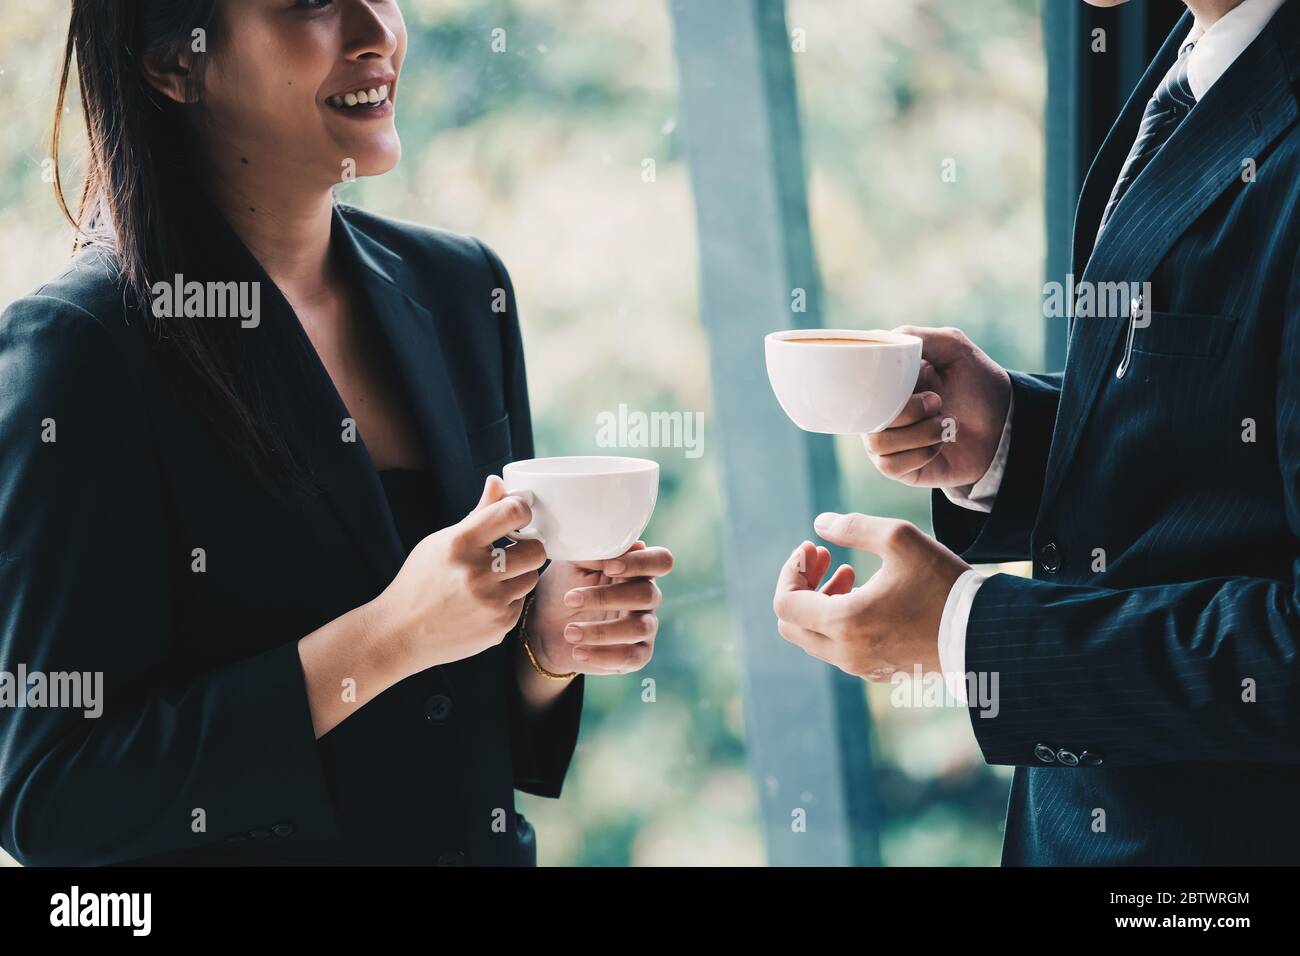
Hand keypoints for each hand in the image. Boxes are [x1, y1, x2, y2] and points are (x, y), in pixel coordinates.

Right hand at [367, 475, 544, 676]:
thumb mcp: (442, 541)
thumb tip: (498, 482)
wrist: (401, 633)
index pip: (512, 513)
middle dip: (528, 547)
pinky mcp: (499, 626)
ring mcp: (491, 603)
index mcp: (461, 543)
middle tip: (514, 550)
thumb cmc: (420, 581)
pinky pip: (520, 602)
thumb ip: (477, 513)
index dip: (521, 511)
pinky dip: (508, 599)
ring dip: (519, 575)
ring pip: (532, 577)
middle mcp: (478, 573)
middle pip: (536, 550)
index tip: (518, 516)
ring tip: (494, 578)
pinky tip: (484, 602)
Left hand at [528, 541, 673, 675]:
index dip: (641, 563)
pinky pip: (631, 657)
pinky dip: (603, 656)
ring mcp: (645, 626)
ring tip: (569, 632)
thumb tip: (609, 553)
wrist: (547, 628)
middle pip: (648, 595)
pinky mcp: (637, 655)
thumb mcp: (572, 566)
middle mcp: (647, 597)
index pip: (660, 561)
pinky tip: (578, 652)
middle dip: (608, 597)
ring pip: (640, 628)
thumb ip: (591, 554)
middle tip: (570, 599)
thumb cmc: (564, 589)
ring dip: (602, 631)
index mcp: (637, 570)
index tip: (609, 567)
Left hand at [772, 512, 970, 679]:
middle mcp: (846, 653)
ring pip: (815, 638)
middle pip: (791, 625)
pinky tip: (867, 596)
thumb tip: (819, 524)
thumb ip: (852, 527)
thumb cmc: (943, 584)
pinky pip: (840, 649)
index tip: (812, 548)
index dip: (791, 571)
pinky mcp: (878, 672)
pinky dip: (839, 622)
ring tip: (848, 572)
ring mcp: (861, 667)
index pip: (784, 603)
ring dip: (820, 602)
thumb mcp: (899, 539)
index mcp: (843, 623)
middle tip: (825, 559)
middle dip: (801, 587)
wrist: (985, 633)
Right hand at [864, 325, 1010, 487]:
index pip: (860, 386)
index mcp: (887, 384)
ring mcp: (888, 442)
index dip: (884, 385)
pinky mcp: (899, 468)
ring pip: (878, 443)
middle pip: (868, 417)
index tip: (920, 378)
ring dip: (918, 433)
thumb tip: (881, 340)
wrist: (1004, 423)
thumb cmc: (977, 383)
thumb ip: (917, 337)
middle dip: (908, 410)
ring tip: (945, 423)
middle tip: (938, 401)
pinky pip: (890, 466)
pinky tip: (939, 446)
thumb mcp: (953, 347)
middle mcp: (881, 413)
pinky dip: (920, 454)